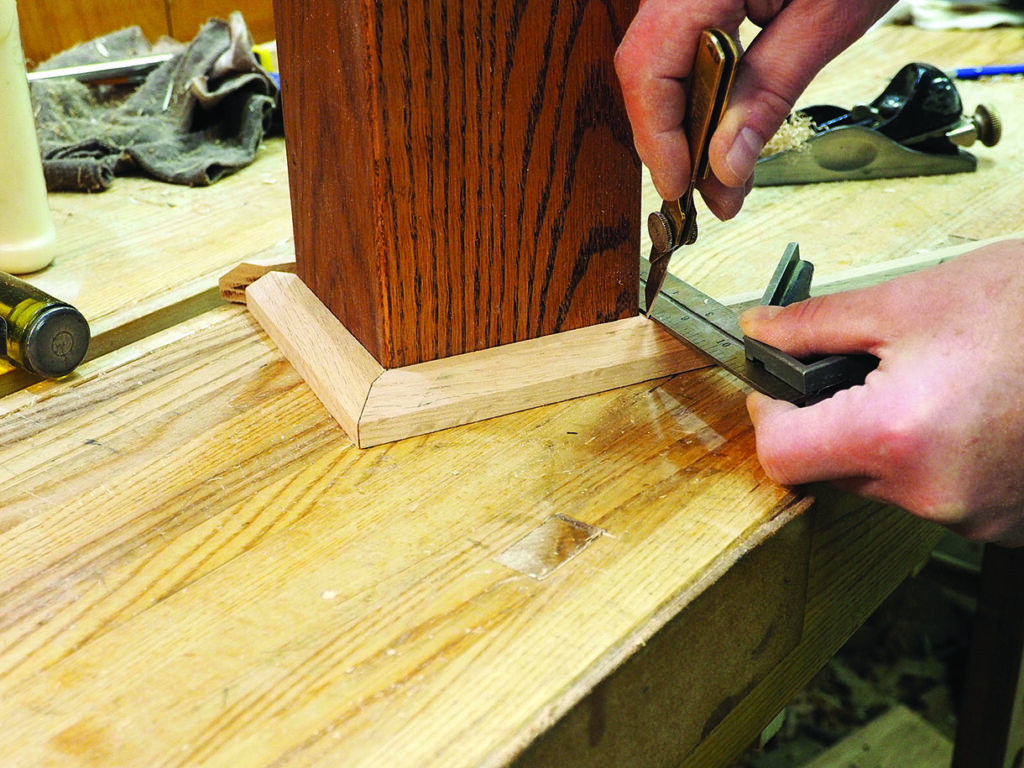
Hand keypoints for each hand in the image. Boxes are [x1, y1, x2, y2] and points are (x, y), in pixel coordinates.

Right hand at [615, 0, 896, 217]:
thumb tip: (726, 164)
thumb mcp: (828, 17)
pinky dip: (701, 88)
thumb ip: (770, 90)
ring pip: (658, 60)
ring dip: (687, 119)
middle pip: (644, 66)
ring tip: (723, 169)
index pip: (647, 66)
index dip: (657, 138)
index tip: (680, 187)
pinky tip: (724, 121)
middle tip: (708, 190)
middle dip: (672, 138)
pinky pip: (682, 42)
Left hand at [740, 239, 1023, 545]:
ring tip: (930, 382)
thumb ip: (818, 324)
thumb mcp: (913, 299)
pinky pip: (933, 494)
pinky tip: (965, 412)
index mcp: (896, 436)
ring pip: (880, 482)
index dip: (770, 414)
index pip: (780, 455)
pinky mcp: (1003, 524)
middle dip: (827, 420)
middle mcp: (931, 493)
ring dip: (882, 436)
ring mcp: (972, 517)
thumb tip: (760, 332)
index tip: (782, 384)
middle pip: (828, 469)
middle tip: (861, 369)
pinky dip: (929, 456)